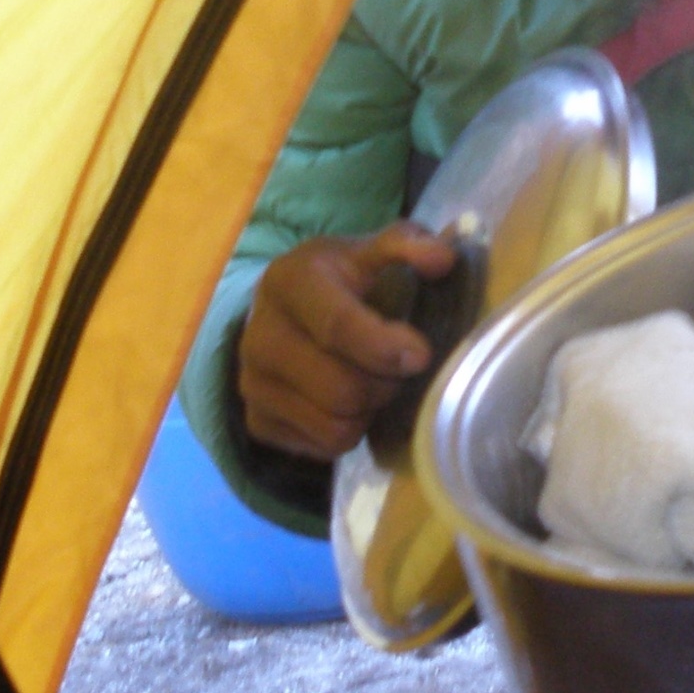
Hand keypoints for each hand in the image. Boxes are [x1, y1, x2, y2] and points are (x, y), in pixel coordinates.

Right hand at [237, 223, 455, 459]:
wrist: (285, 311)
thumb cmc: (340, 280)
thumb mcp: (371, 250)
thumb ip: (408, 245)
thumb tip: (441, 259)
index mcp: (289, 281)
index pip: (337, 326)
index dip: (384, 346)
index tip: (420, 355)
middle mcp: (259, 334)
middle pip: (341, 389)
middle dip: (384, 384)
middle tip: (396, 368)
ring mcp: (252, 382)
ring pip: (335, 426)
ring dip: (368, 412)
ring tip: (371, 381)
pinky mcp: (256, 420)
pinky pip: (322, 448)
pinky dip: (346, 432)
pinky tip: (346, 401)